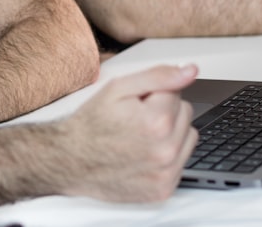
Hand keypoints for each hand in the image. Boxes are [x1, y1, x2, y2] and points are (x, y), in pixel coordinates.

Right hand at [57, 64, 198, 202]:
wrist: (69, 161)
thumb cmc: (92, 124)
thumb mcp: (119, 88)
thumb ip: (159, 76)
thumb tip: (191, 71)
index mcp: (157, 121)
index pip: (177, 91)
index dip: (153, 94)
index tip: (135, 105)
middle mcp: (166, 150)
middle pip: (185, 113)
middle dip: (165, 111)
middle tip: (136, 120)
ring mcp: (166, 173)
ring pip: (188, 136)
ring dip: (171, 133)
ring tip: (142, 137)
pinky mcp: (164, 189)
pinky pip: (181, 161)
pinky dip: (167, 155)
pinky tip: (144, 154)